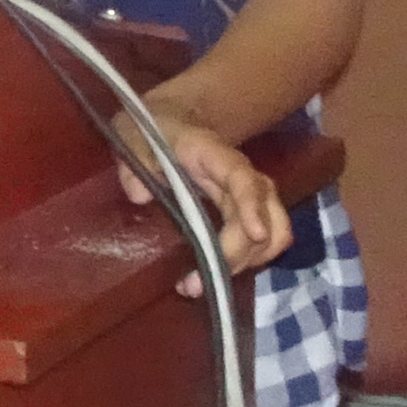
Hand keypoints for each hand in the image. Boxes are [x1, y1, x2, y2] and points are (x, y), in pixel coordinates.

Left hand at [124, 114, 291, 293]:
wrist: (170, 122)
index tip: (254, 234)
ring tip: (201, 284)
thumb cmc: (152, 131)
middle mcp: (241, 175)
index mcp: (213, 154)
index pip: (242, 179)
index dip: (252, 206)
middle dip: (240, 254)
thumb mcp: (133, 138)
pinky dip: (246, 262)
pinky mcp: (245, 212)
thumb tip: (139, 195)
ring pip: (274, 232)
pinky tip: (212, 276)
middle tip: (196, 283)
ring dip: (247, 263)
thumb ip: (133, 162)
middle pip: (266, 215)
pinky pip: (261, 240)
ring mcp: (248, 195)